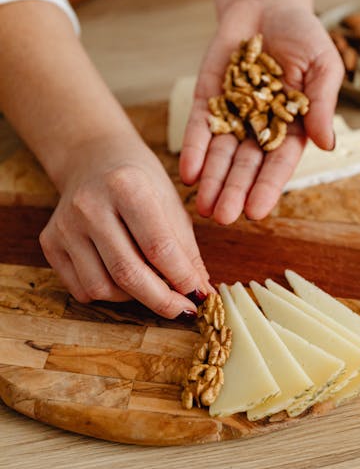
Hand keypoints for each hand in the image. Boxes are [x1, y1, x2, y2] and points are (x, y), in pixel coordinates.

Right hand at [40, 133, 213, 317]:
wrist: (94, 158)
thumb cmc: (140, 181)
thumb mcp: (170, 203)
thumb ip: (185, 248)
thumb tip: (201, 292)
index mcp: (126, 186)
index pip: (158, 247)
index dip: (182, 278)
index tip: (200, 297)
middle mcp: (90, 205)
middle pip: (128, 273)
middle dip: (161, 300)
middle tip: (183, 310)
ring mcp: (65, 225)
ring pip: (102, 288)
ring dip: (134, 297)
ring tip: (151, 283)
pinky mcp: (50, 242)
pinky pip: (82, 288)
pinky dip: (109, 293)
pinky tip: (122, 277)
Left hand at [180, 0, 343, 223]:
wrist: (267, 5)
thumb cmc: (304, 36)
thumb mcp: (323, 65)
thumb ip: (323, 103)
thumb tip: (328, 144)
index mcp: (292, 126)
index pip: (278, 163)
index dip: (267, 187)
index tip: (257, 212)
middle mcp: (259, 128)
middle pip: (245, 165)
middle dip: (234, 190)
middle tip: (223, 217)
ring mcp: (231, 115)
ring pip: (220, 154)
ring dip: (211, 179)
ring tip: (202, 207)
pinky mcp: (207, 99)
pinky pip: (199, 127)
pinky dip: (193, 148)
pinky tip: (187, 172)